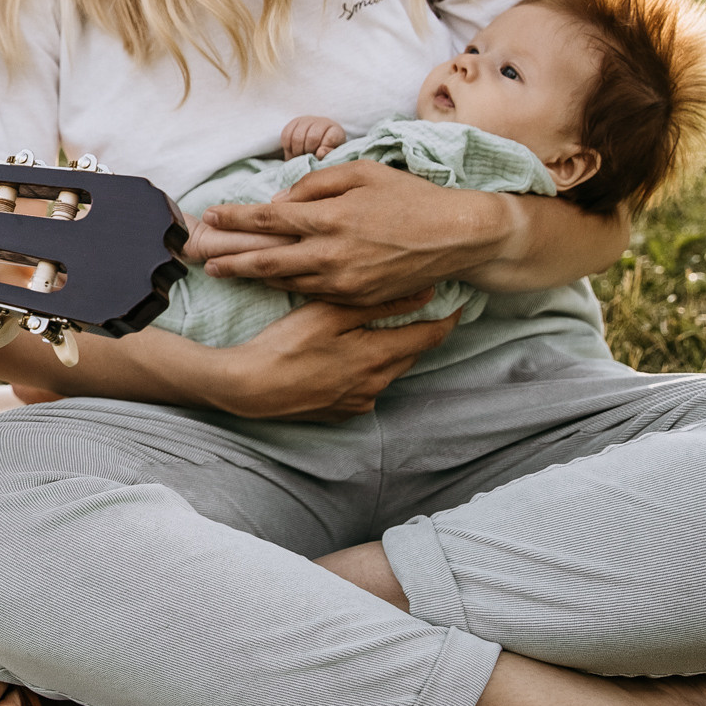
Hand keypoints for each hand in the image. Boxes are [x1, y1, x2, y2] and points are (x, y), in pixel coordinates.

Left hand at [191, 161, 511, 304]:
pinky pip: (313, 292)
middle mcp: (331, 254)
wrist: (457, 236)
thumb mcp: (363, 172)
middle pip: (265, 261)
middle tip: (199, 258)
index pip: (268, 221)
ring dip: (251, 276)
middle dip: (229, 259)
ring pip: (285, 281)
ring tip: (223, 271)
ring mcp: (343, 282)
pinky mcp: (355, 298)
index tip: (210, 217)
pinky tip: (269, 282)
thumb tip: (282, 202)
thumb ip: (317, 184)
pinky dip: (287, 286)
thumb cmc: (410, 197)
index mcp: (330, 218)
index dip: (234, 219)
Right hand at [197, 294, 458, 419]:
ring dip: (390, 351)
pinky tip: (347, 356)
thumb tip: (423, 293)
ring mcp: (360, 402)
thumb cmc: (285, 345)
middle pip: (411, 353)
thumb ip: (377, 304)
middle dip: (417, 332)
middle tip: (417, 307)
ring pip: (389, 371)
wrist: (249, 388)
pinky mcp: (342, 413)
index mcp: (379, 356)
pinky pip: (367, 387)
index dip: (446, 318)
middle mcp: (377, 384)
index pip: (430, 336)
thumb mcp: (328, 314)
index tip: (456, 302)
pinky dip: (367, 369)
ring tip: (380, 329)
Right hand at [280, 115, 347, 159]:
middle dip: (308, 152)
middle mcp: (323, 122)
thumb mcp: (330, 157)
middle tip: (307, 158)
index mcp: (336, 132)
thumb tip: (320, 153)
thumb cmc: (324, 153)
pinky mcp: (295, 122)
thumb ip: (328, 155)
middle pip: (312, 138)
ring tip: (300, 156)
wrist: (314, 145)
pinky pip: (286, 134)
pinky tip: (293, 150)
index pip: (331, 138)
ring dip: (297, 150)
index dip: (324, 149)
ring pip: (297, 136)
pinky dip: (288, 146)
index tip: (319, 155)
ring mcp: (308, 120)